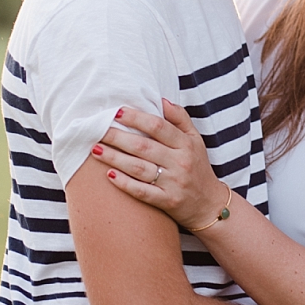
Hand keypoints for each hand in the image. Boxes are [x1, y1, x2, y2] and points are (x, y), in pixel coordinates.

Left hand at [95, 100, 227, 233]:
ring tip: (95, 149)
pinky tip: (109, 175)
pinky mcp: (167, 201)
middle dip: (118, 137)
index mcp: (187, 144)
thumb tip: (162, 100)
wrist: (210, 204)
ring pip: (139, 168)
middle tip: (97, 130)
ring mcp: (174, 183)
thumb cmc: (198, 168)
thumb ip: (180, 119)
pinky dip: (125, 183)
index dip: (136, 118)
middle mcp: (181, 162)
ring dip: (114, 158)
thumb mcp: (196, 140)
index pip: (159, 127)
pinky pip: (142, 192)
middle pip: (144, 146)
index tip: (116, 112)